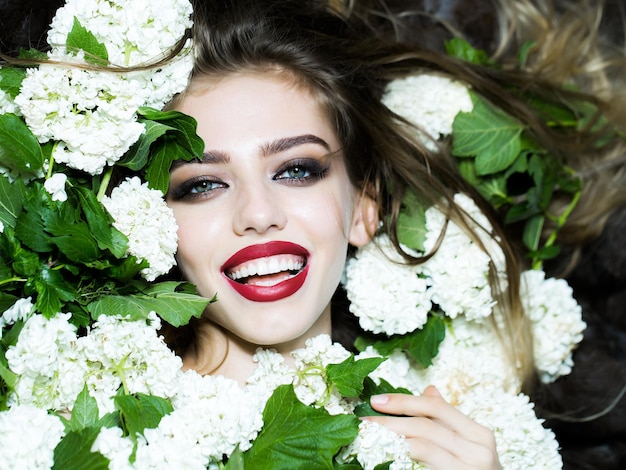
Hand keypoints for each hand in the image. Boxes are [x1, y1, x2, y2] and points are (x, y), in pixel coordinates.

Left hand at [366, 385, 501, 468]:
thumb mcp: (469, 445)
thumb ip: (448, 420)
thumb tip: (429, 389)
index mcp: (479, 434)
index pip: (436, 407)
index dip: (404, 401)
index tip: (377, 401)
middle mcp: (478, 450)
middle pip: (425, 425)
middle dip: (390, 420)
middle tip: (364, 420)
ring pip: (421, 446)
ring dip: (391, 439)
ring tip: (371, 437)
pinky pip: (423, 466)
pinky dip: (402, 458)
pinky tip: (387, 456)